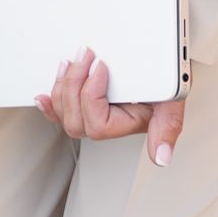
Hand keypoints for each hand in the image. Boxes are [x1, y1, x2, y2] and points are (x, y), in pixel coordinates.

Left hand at [35, 46, 184, 166]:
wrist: (163, 59)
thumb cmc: (168, 76)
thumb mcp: (174, 98)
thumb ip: (169, 126)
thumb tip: (161, 158)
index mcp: (128, 123)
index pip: (98, 125)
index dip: (92, 96)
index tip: (101, 67)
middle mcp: (111, 122)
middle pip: (76, 122)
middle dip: (74, 87)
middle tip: (84, 57)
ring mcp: (96, 112)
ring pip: (65, 116)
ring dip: (62, 88)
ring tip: (71, 62)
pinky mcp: (85, 101)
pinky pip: (61, 113)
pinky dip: (50, 105)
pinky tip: (44, 96)